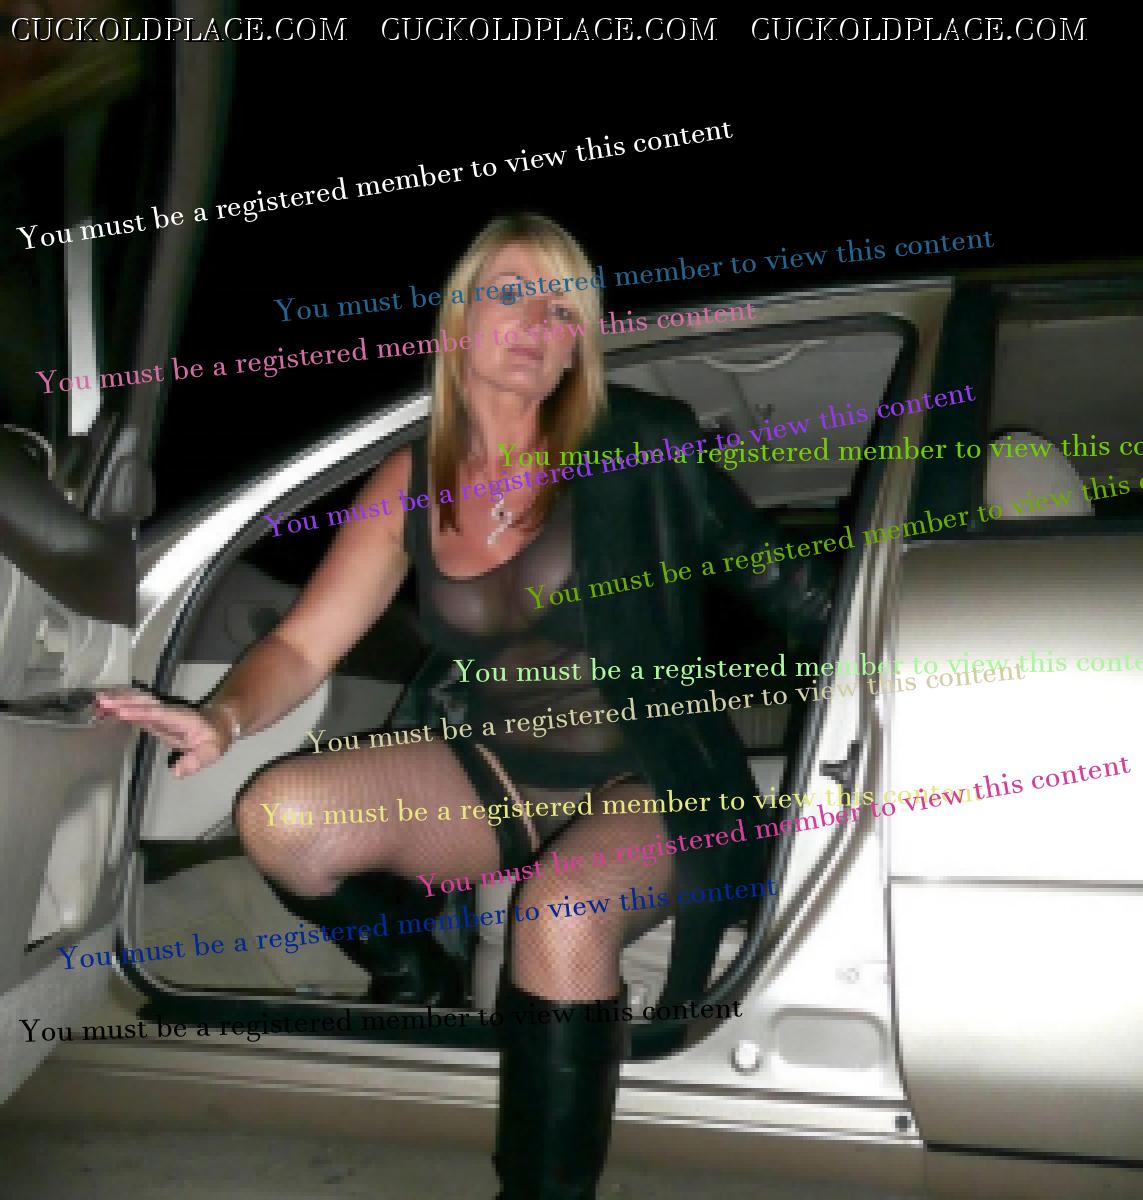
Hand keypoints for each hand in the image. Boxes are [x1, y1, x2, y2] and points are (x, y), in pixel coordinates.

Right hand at [94, 688, 232, 777]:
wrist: (218, 724)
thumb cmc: (215, 738)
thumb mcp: (211, 752)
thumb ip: (195, 761)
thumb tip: (176, 772)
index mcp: (180, 718)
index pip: (157, 713)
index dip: (139, 711)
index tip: (120, 710)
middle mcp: (167, 712)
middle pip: (143, 702)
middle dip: (122, 700)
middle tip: (100, 700)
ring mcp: (160, 712)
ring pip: (137, 701)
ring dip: (118, 699)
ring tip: (97, 701)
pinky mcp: (154, 717)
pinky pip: (135, 708)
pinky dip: (119, 706)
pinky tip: (104, 708)